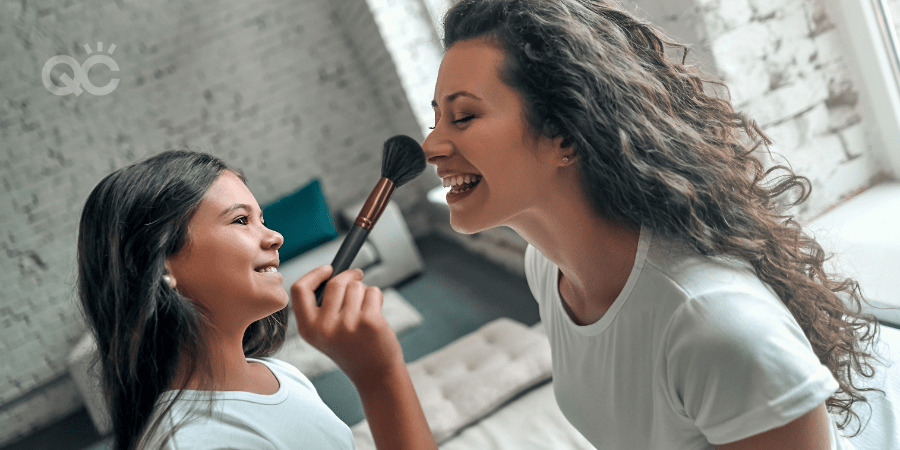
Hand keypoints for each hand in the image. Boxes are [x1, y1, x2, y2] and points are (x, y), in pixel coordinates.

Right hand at [290, 266, 403, 383]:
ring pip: (356, 286)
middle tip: (358, 276)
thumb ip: (323, 306)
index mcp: (308, 329)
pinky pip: (372, 292)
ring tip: (366, 309)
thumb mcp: (326, 332)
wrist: (375, 374)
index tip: (329, 269)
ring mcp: (347, 325)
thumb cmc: (352, 348)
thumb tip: (335, 271)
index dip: (315, 274)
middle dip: (349, 276)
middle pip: (335, 282)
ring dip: (364, 290)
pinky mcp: (369, 322)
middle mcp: (324, 328)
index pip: (299, 289)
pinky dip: (377, 297)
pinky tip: (376, 315)